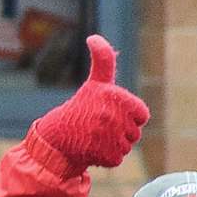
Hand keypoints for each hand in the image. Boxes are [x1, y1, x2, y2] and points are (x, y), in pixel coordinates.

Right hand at [30, 35, 147, 171]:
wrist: (54, 138)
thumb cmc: (79, 109)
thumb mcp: (95, 83)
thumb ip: (103, 60)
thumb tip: (93, 37)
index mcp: (115, 97)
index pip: (142, 114)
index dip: (128, 116)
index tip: (109, 113)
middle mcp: (112, 115)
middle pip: (134, 132)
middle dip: (120, 132)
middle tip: (98, 127)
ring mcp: (108, 136)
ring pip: (126, 146)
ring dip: (113, 145)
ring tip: (94, 138)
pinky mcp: (104, 154)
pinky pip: (117, 159)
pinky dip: (106, 158)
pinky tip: (91, 149)